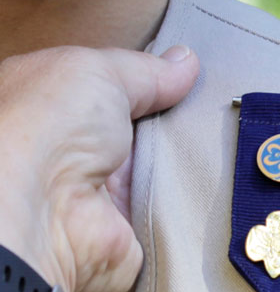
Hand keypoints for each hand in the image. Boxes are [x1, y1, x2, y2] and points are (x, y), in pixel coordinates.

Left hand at [0, 45, 198, 291]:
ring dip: (186, 160)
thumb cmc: (48, 127)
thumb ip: (144, 71)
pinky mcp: (129, 228)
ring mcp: (104, 194)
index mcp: (56, 108)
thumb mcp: (96, 72)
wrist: (46, 214)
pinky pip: (171, 211)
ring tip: (221, 139)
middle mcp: (76, 151)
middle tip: (211, 108)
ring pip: (161, 171)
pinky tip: (218, 179)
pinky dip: (193, 199)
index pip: (110, 90)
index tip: (189, 77)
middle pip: (141, 131)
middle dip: (176, 122)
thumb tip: (185, 62)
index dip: (149, 83)